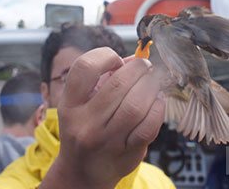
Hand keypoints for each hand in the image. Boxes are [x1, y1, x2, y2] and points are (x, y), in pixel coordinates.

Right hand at [42, 48, 164, 188]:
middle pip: (119, 84)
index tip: (116, 60)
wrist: (82, 172)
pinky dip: (158, 108)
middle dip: (138, 68)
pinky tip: (157, 100)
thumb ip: (104, 76)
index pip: (85, 68)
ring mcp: (107, 141)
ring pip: (136, 105)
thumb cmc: (84, 126)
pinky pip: (149, 126)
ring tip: (152, 81)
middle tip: (145, 65)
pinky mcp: (126, 155)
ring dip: (150, 86)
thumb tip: (135, 59)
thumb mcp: (80, 101)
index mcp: (70, 105)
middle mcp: (86, 124)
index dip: (106, 56)